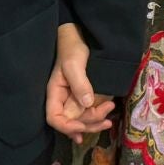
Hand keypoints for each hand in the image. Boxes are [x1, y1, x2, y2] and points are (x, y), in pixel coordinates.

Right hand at [47, 23, 115, 142]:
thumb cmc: (73, 49)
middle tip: (106, 121)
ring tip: (109, 121)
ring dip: (94, 123)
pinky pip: (87, 114)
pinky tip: (103, 121)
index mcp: (55, 93)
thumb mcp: (74, 64)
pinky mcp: (83, 97)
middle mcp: (63, 100)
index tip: (82, 127)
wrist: (80, 38)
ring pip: (80, 120)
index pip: (54, 118)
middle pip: (70, 123)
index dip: (67, 127)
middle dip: (87, 124)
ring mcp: (73, 99)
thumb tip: (88, 104)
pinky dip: (94, 120)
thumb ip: (80, 84)